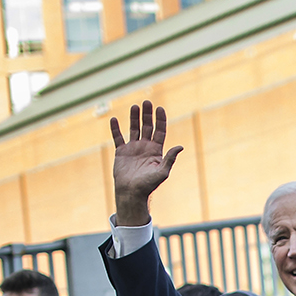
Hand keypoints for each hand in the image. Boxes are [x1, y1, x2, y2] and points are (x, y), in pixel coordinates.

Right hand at [109, 99, 184, 224]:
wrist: (131, 193)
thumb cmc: (148, 185)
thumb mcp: (162, 172)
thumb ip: (170, 159)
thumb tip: (180, 146)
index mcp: (156, 150)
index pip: (160, 131)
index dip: (160, 120)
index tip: (160, 108)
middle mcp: (145, 147)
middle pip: (147, 126)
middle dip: (147, 115)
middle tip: (147, 102)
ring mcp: (133, 149)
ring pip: (133, 129)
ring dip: (134, 118)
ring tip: (134, 106)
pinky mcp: (121, 152)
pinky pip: (118, 138)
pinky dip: (115, 129)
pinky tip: (114, 119)